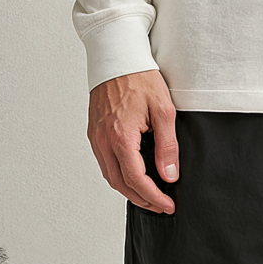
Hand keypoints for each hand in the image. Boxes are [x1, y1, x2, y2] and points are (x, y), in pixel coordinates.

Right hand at [87, 69, 178, 213]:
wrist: (117, 57)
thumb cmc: (140, 78)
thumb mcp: (163, 110)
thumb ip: (167, 146)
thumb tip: (169, 175)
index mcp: (120, 136)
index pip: (136, 180)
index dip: (153, 197)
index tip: (168, 206)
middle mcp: (103, 140)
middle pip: (120, 184)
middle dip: (141, 199)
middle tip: (161, 206)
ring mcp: (95, 137)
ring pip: (110, 176)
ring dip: (129, 190)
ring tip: (149, 196)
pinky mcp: (93, 132)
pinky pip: (104, 163)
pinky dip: (118, 176)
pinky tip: (132, 176)